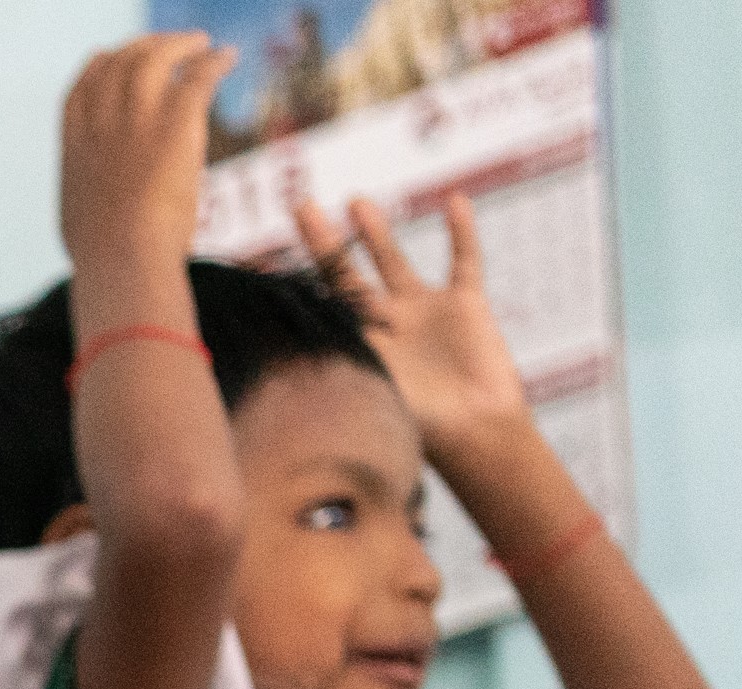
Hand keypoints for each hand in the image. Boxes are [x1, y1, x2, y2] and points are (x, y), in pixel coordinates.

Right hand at [57, 34, 234, 278]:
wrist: (123, 259)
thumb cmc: (105, 259)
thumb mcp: (79, 223)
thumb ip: (87, 203)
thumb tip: (89, 223)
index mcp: (75, 146)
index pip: (82, 89)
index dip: (99, 68)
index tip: (113, 59)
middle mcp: (101, 122)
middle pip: (119, 63)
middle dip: (142, 47)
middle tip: (168, 48)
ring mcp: (135, 117)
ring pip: (155, 56)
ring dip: (179, 44)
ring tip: (200, 44)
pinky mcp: (174, 119)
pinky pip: (199, 75)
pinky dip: (215, 61)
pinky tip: (227, 59)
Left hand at [294, 192, 531, 459]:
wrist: (475, 435)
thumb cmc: (419, 428)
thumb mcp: (369, 392)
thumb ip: (334, 369)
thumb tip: (280, 359)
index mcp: (357, 350)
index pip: (320, 307)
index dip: (297, 281)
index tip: (266, 258)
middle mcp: (385, 327)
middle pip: (348, 275)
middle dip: (325, 243)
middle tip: (300, 207)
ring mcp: (423, 314)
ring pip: (394, 263)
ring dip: (377, 232)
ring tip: (354, 202)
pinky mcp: (465, 306)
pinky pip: (465, 261)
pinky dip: (461, 233)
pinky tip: (453, 201)